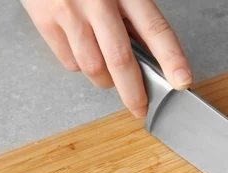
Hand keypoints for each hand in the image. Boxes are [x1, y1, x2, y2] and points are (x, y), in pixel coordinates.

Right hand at [21, 0, 192, 117]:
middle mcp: (97, 1)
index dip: (171, 58)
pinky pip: (69, 61)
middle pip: (120, 59)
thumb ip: (133, 14)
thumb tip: (148, 54)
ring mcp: (69, 11)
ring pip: (93, 67)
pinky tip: (84, 52)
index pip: (155, 29)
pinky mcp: (45, 20)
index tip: (182, 80)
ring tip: (110, 76)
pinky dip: (80, 66)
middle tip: (140, 107)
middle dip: (133, 92)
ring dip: (105, 81)